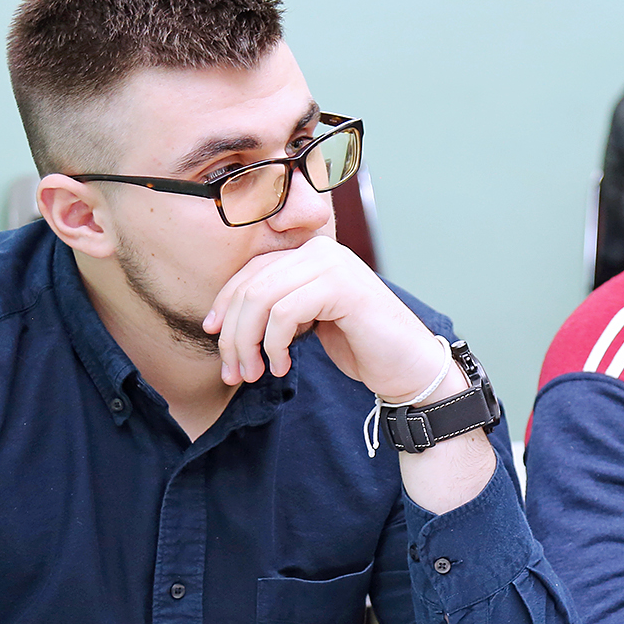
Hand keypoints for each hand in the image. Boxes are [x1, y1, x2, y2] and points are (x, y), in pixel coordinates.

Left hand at [203, 234, 443, 398]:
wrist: (409, 366)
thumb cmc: (361, 346)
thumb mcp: (308, 321)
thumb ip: (277, 308)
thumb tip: (222, 322)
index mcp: (311, 253)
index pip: (250, 272)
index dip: (223, 305)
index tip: (213, 338)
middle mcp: (320, 250)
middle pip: (251, 286)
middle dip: (233, 333)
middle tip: (233, 371)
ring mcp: (332, 264)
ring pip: (261, 299)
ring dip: (248, 343)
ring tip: (254, 373)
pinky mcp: (341, 286)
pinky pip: (284, 313)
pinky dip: (274, 344)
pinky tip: (283, 366)